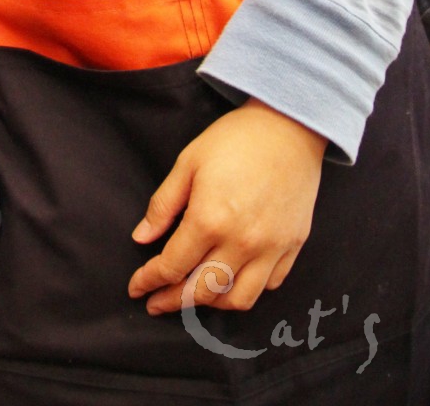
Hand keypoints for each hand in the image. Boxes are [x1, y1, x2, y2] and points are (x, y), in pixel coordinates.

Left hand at [128, 99, 325, 314]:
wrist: (289, 126)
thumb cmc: (235, 139)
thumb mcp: (188, 162)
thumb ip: (163, 204)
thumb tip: (141, 237)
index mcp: (210, 220)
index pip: (172, 266)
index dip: (149, 281)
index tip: (137, 288)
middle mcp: (242, 242)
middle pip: (202, 291)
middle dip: (173, 301)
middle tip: (157, 302)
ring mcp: (271, 248)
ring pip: (237, 299)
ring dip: (211, 303)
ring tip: (193, 295)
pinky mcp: (292, 246)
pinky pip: (269, 286)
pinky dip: (246, 290)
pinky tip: (231, 280)